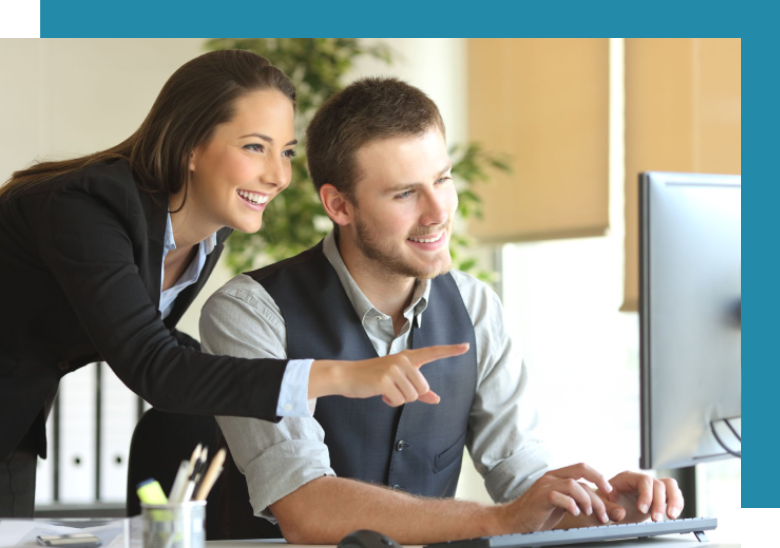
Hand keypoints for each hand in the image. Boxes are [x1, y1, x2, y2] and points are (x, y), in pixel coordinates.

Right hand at [308, 343, 469, 405]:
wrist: (348, 376)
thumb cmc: (374, 378)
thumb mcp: (397, 380)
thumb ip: (419, 390)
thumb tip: (437, 399)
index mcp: (408, 358)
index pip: (432, 352)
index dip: (450, 350)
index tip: (466, 346)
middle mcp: (403, 360)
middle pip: (423, 388)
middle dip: (410, 395)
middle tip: (393, 388)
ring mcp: (394, 369)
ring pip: (412, 396)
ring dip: (399, 399)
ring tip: (386, 390)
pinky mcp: (385, 380)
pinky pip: (400, 400)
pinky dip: (391, 402)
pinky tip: (381, 393)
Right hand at [498, 463, 614, 532]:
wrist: (514, 520)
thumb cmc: (539, 513)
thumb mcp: (564, 506)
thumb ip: (581, 503)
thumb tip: (607, 510)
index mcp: (557, 476)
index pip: (582, 467)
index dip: (598, 477)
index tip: (609, 491)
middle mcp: (551, 477)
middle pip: (581, 470)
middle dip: (598, 487)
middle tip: (605, 508)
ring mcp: (544, 486)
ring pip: (573, 485)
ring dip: (586, 500)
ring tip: (588, 513)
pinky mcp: (540, 498)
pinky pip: (559, 496)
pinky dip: (571, 505)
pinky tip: (574, 513)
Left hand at [601, 471, 683, 522]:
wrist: (607, 508)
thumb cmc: (603, 503)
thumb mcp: (600, 505)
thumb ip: (608, 509)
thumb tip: (621, 513)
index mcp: (627, 478)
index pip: (643, 480)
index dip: (646, 494)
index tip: (642, 510)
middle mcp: (641, 480)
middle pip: (658, 484)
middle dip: (659, 502)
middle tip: (656, 519)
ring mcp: (651, 488)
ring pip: (670, 486)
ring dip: (673, 501)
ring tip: (670, 517)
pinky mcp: (658, 497)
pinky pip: (673, 495)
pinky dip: (677, 504)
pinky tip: (673, 515)